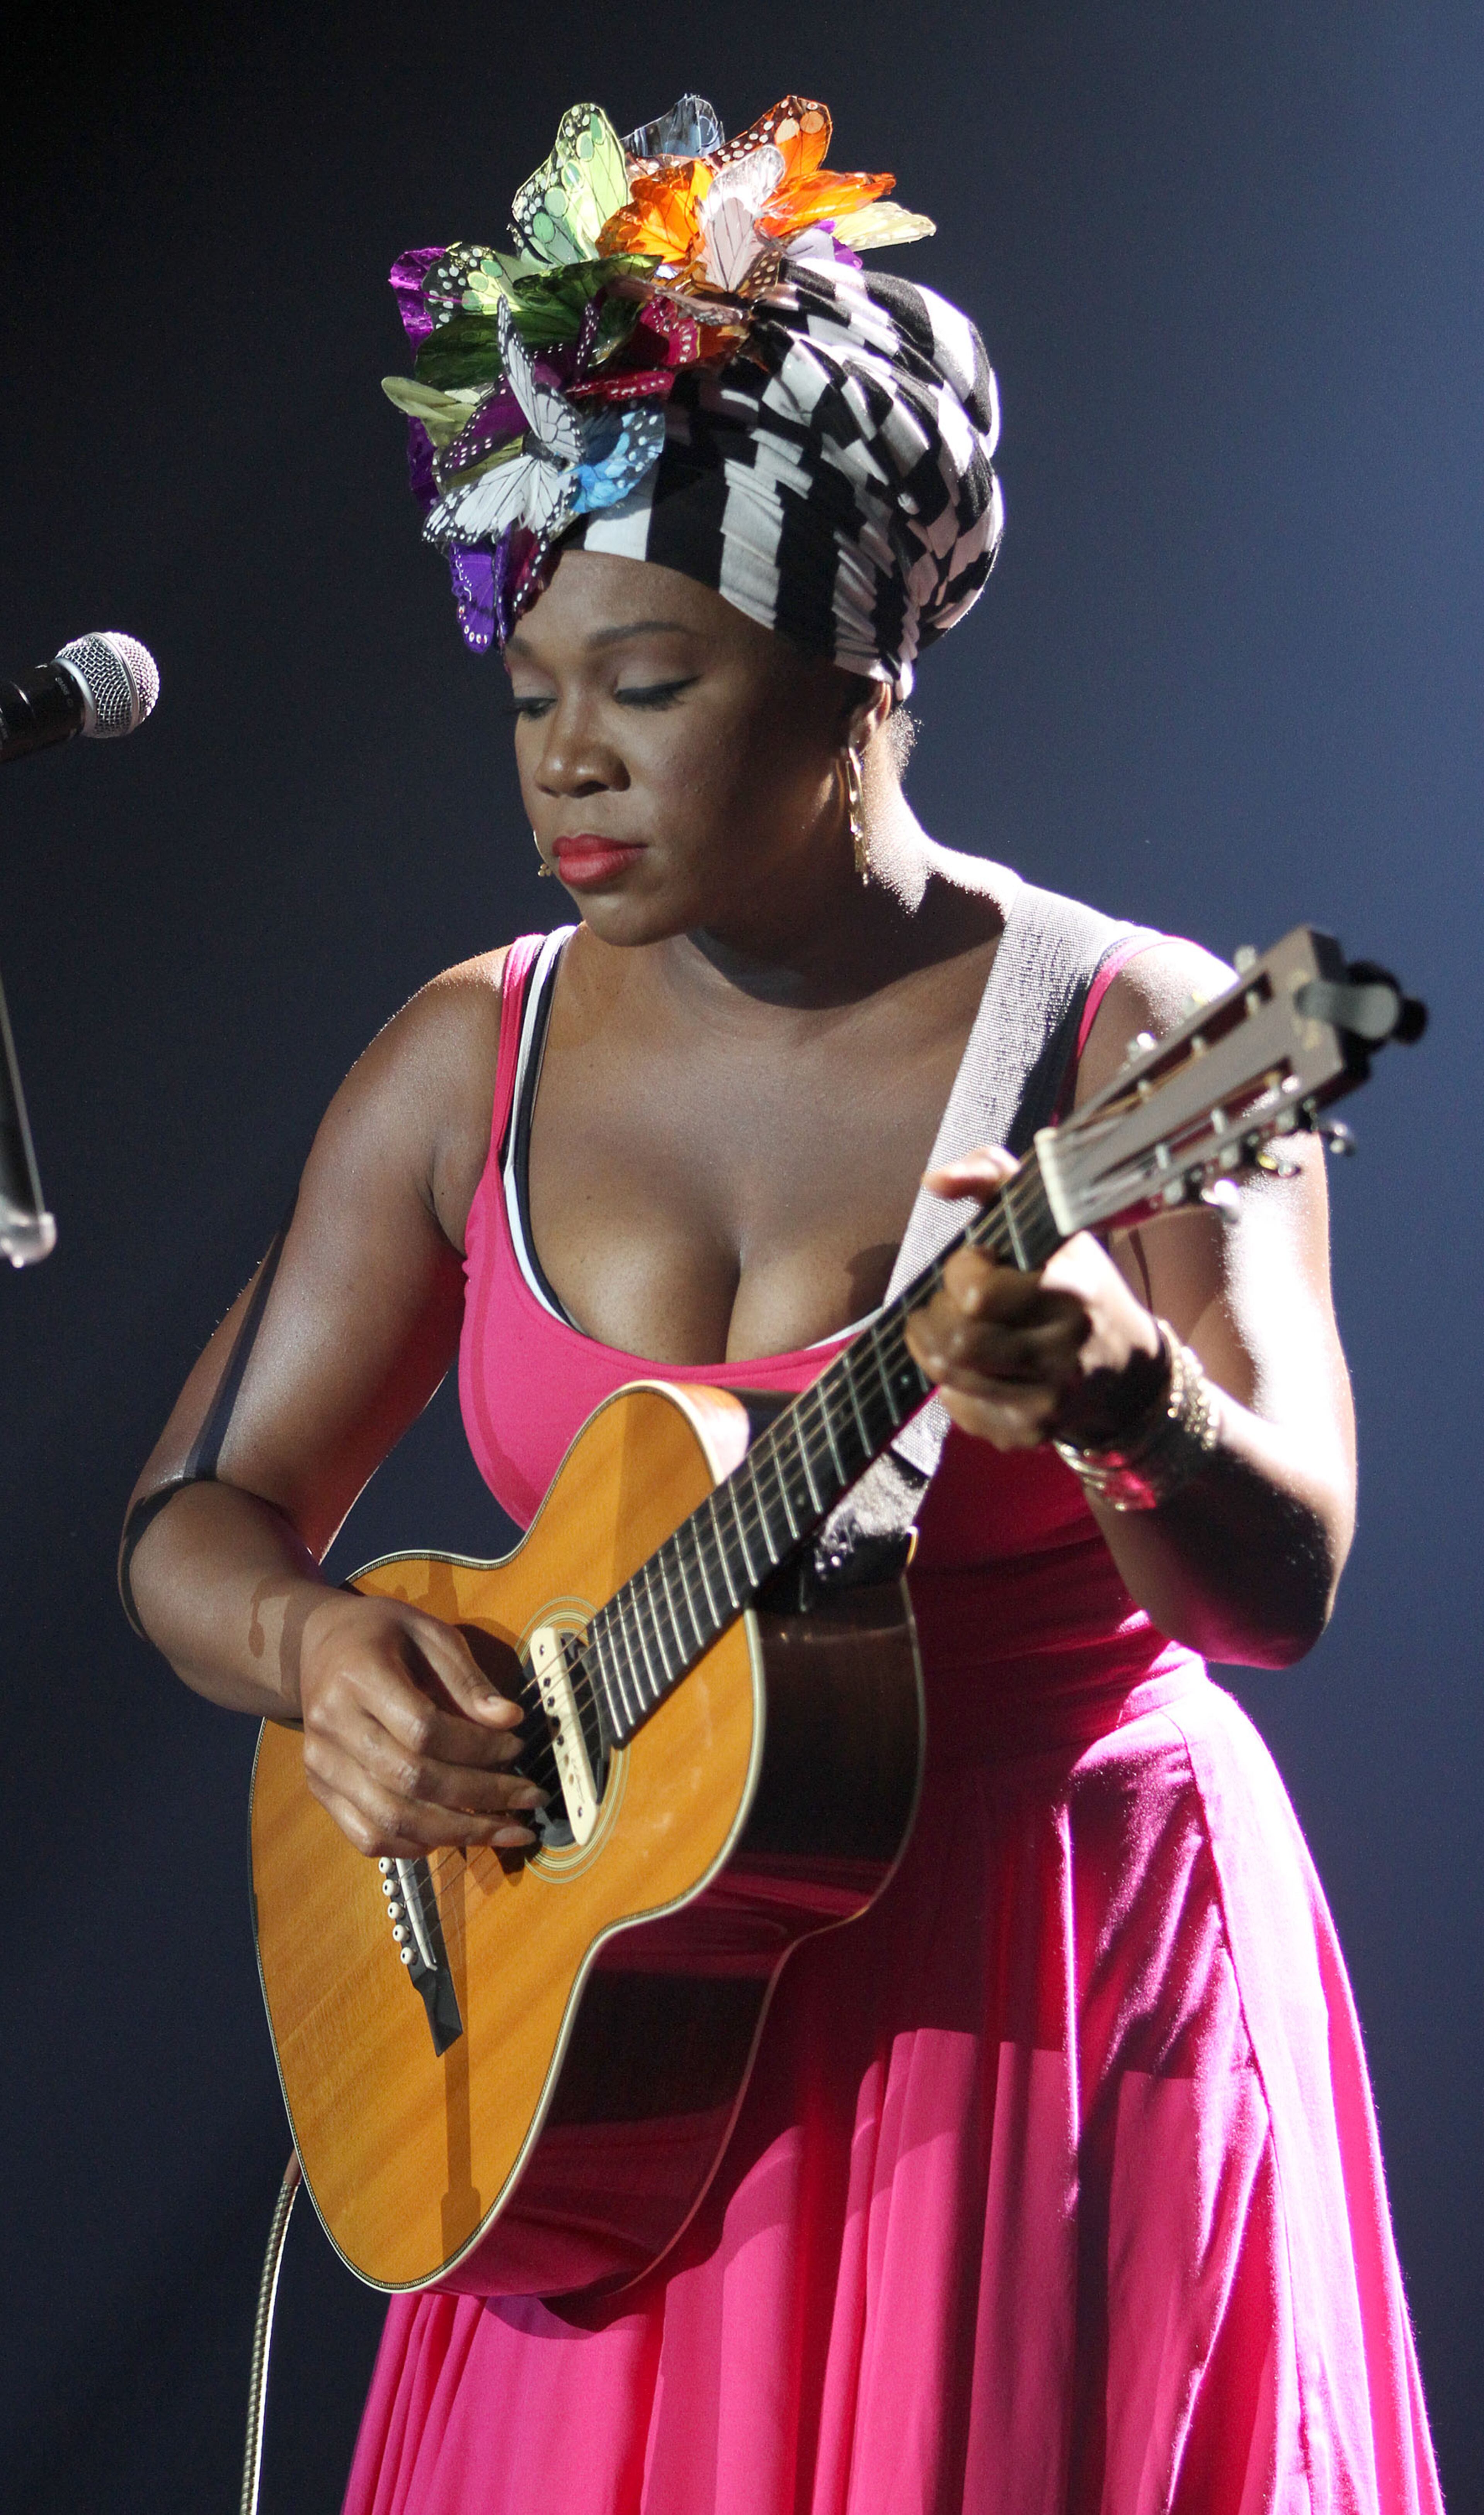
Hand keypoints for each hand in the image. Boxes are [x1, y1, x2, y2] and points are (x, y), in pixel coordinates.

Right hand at [296, 1590, 544, 1858]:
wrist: (317, 1646)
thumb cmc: (382, 1634)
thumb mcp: (429, 1633)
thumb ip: (467, 1679)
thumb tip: (509, 1720)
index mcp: (358, 1676)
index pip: (423, 1729)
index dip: (477, 1747)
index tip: (517, 1747)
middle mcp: (332, 1725)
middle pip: (411, 1780)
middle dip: (481, 1796)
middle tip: (530, 1797)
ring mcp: (321, 1764)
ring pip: (392, 1820)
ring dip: (458, 1833)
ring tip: (508, 1830)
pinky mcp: (320, 1790)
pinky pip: (368, 1837)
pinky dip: (416, 1846)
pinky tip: (456, 1836)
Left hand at [902, 1147, 1166, 1452]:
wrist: (1127, 1369)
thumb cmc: (1076, 1283)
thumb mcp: (1050, 1220)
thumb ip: (993, 1176)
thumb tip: (932, 1180)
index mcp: (1072, 1291)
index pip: (976, 1291)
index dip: (959, 1272)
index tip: (974, 1263)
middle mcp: (1066, 1351)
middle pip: (956, 1339)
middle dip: (936, 1315)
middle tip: (946, 1302)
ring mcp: (1049, 1399)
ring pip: (949, 1375)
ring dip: (933, 1348)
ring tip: (947, 1328)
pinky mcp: (1031, 1432)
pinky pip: (960, 1409)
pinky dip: (953, 1386)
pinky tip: (977, 1367)